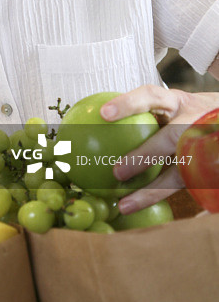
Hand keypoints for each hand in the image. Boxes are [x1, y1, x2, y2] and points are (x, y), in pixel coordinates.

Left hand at [100, 84, 218, 213]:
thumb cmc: (188, 112)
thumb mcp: (170, 105)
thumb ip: (143, 111)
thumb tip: (95, 120)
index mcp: (178, 102)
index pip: (152, 96)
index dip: (128, 104)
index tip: (103, 114)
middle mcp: (194, 121)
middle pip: (171, 139)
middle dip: (143, 157)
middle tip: (116, 172)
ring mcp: (204, 146)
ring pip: (180, 172)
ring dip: (151, 191)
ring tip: (124, 205)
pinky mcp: (208, 169)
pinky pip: (184, 185)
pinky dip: (159, 196)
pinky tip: (136, 205)